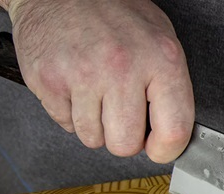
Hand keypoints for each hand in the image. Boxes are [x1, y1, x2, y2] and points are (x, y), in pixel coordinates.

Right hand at [8, 0, 193, 162]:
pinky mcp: (48, 80)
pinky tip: (74, 85)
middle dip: (123, 136)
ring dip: (95, 124)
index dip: (165, 150)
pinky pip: (65, 124)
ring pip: (93, 139)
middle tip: (120, 113)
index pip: (173, 131)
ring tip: (95, 92)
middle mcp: (123, 67)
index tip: (157, 147)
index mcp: (161, 59)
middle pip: (125, 145)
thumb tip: (174, 134)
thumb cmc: (114, 14)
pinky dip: (69, 112)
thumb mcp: (160, 39)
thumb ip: (171, 87)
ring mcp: (82, 74)